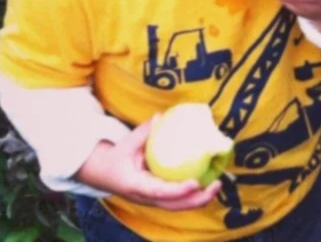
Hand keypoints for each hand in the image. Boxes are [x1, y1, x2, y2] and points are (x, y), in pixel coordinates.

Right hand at [75, 117, 223, 210]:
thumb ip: (144, 132)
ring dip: (198, 199)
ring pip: (178, 206)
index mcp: (137, 186)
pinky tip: (207, 182)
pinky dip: (193, 195)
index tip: (195, 183)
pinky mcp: (158, 197)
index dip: (178, 190)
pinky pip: (177, 199)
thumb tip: (161, 116)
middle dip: (197, 199)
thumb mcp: (127, 143)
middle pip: (174, 205)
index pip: (160, 192)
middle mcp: (147, 197)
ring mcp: (153, 199)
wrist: (103, 174)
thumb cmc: (116, 158)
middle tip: (216, 184)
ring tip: (217, 184)